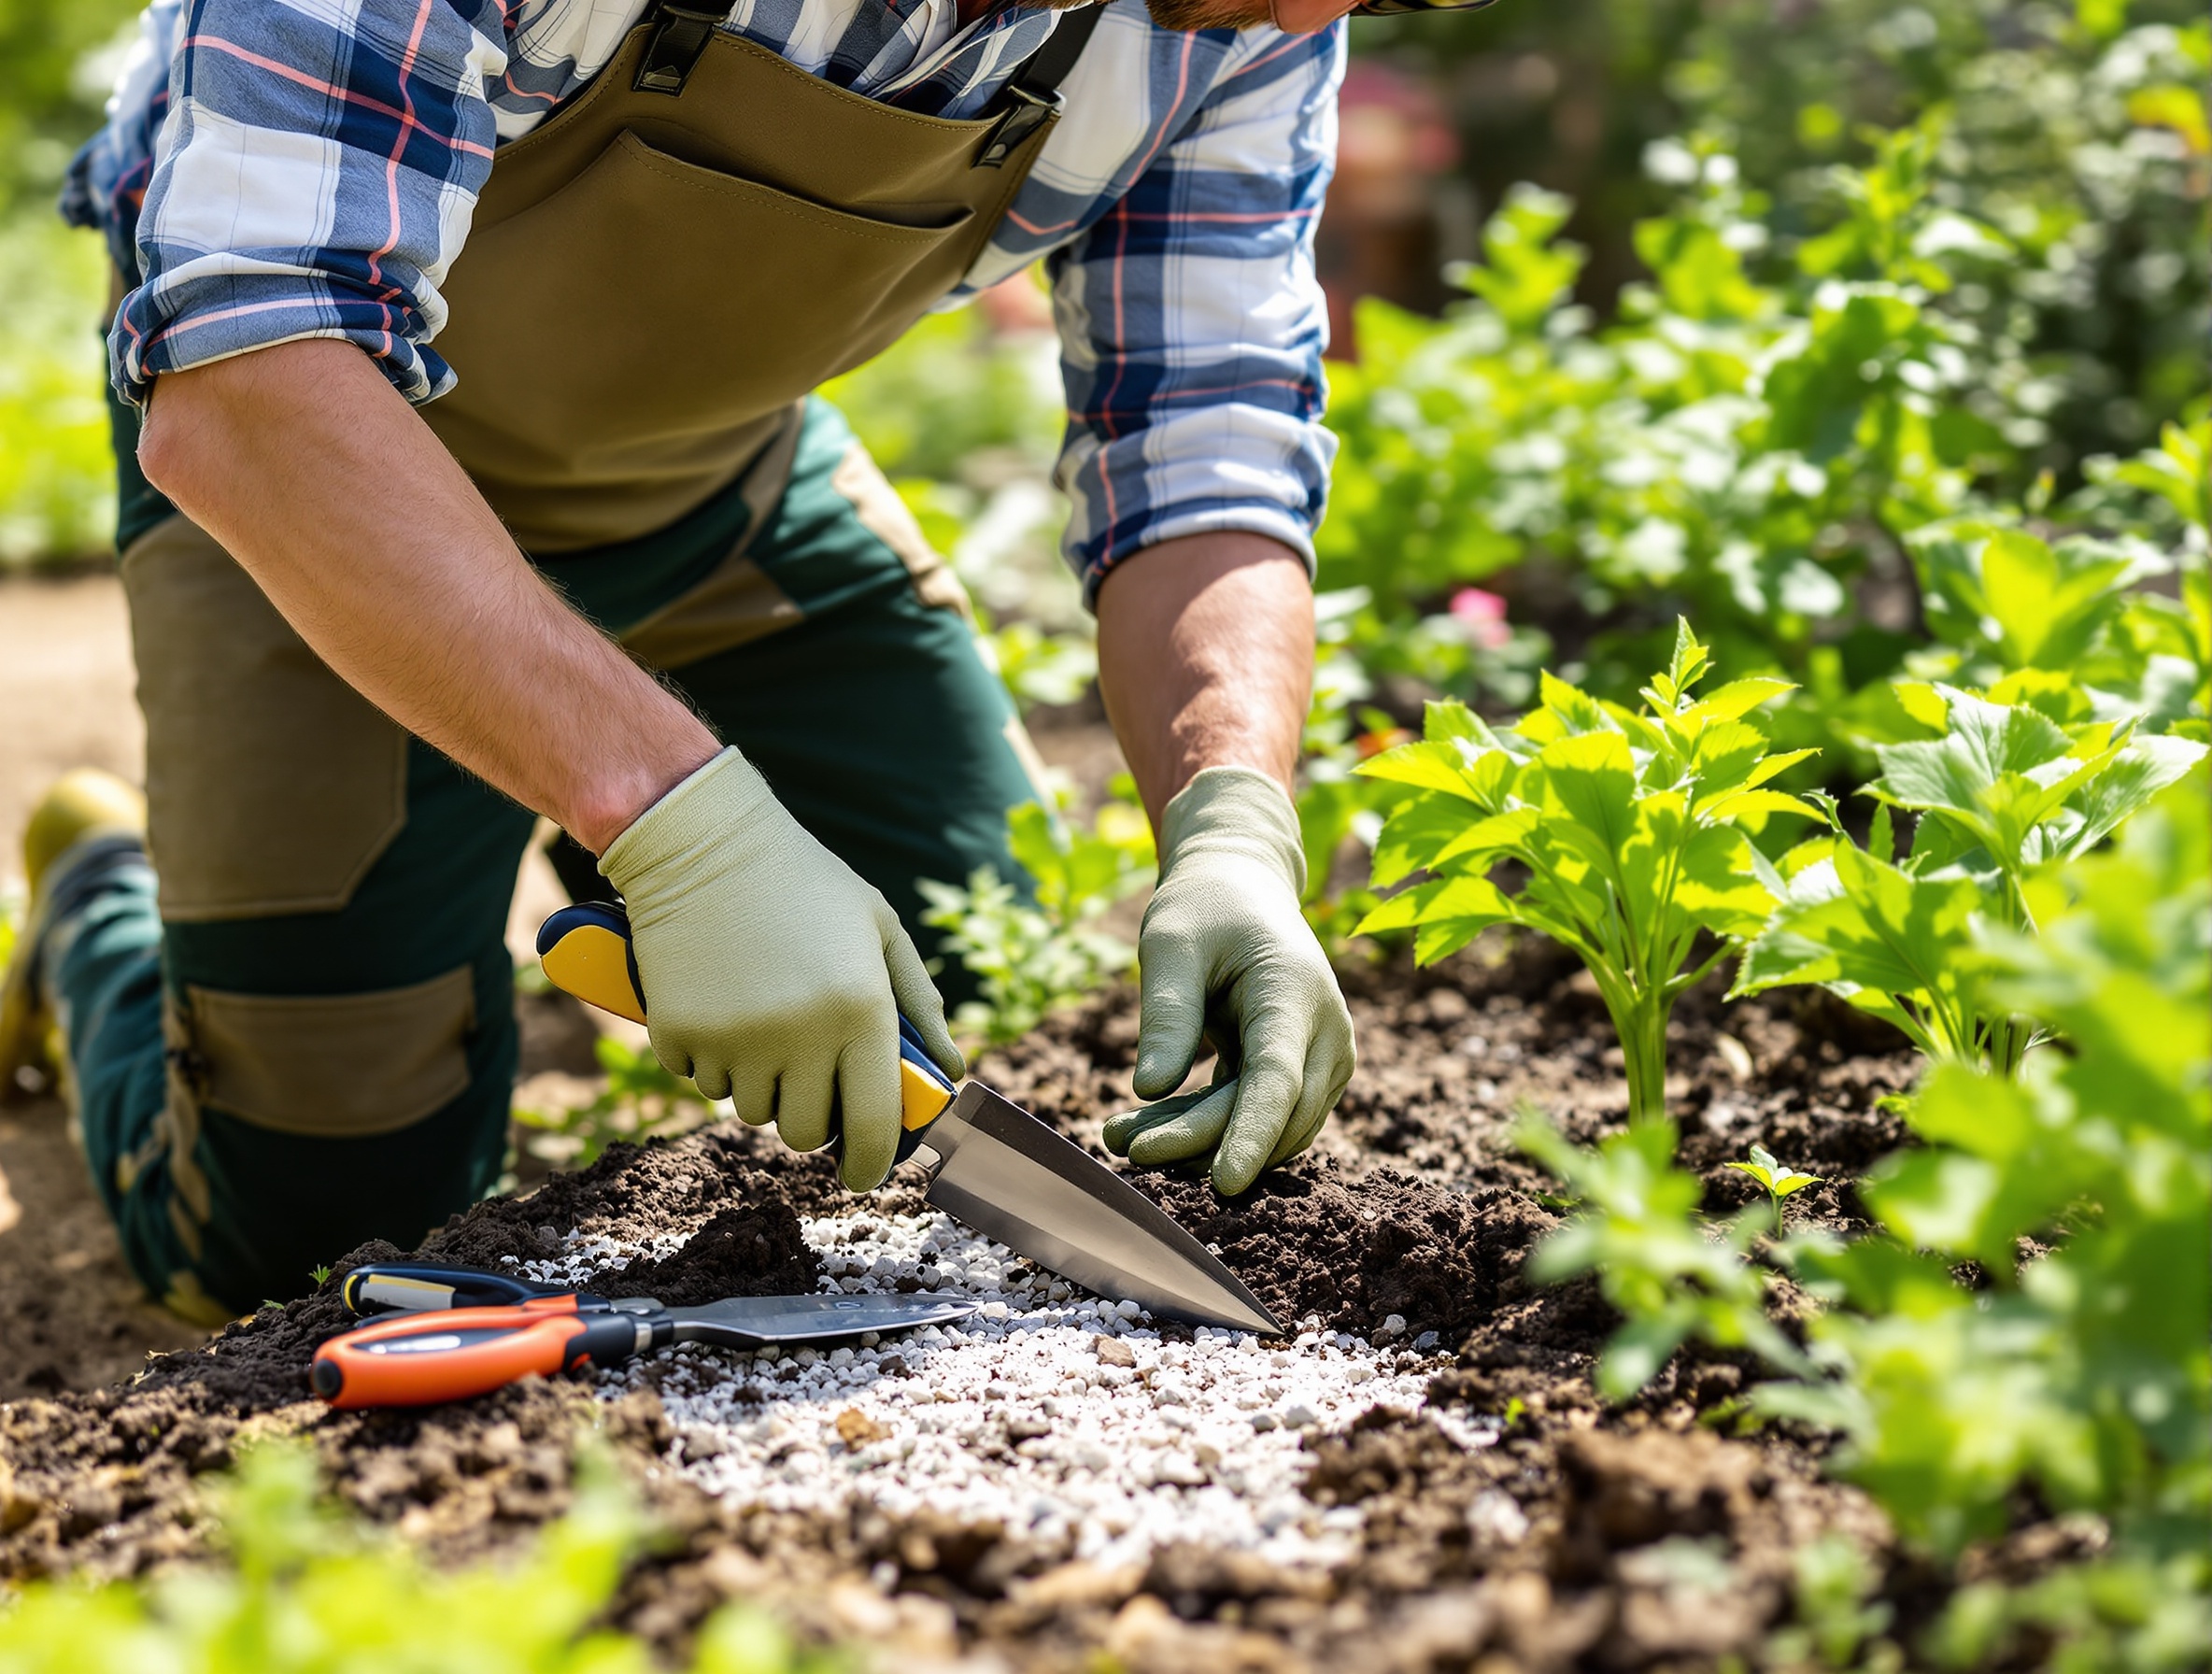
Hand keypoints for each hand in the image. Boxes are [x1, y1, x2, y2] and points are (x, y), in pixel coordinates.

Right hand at [598, 750, 962, 1189]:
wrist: (703, 842)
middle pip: (804, 1132)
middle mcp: (799, 1034)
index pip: (871, 1124)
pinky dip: (712, 1059)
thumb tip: (951, 1075)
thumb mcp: (879, 930)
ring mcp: (734, 1038)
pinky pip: (701, 1080)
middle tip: (808, 1076)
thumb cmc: (806, 884)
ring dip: (760, 1084)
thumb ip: (919, 1005)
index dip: (871, 1164)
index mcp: (860, 1010)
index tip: (865, 1176)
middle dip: (810, 1117)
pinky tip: (721, 1006)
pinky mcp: (679, 1034)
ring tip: (764, 1023)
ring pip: (750, 1110)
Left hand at [1102, 768, 1354, 1192]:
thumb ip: (1166, 1013)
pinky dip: (1205, 1129)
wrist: (1242, 888)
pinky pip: (1259, 1117)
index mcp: (1295, 991)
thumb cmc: (1203, 907)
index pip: (1279, 1080)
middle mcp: (1325, 1032)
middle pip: (1272, 1113)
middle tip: (1117, 1142)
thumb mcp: (1170, 943)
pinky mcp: (1303, 1075)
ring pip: (1268, 1127)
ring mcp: (1323, 1059)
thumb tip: (1147, 1089)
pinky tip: (1144, 1127)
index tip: (1225, 1185)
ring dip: (1197, 1142)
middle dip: (1199, 1142)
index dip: (1252, 1135)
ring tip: (1118, 1134)